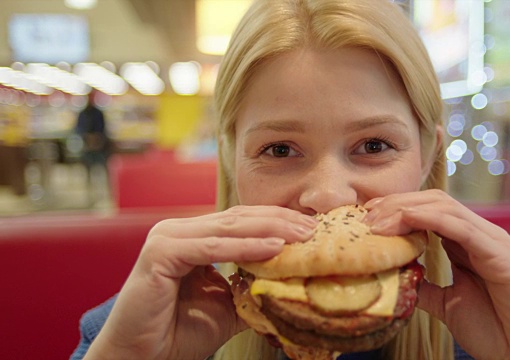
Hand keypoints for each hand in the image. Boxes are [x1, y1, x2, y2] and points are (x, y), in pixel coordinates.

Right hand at [84, 206, 316, 359]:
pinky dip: (245, 248)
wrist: (140, 357)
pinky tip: (274, 247)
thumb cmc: (178, 333)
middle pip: (239, 218)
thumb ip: (251, 288)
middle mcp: (179, 230)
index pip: (242, 221)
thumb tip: (289, 282)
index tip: (312, 229)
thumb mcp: (227, 306)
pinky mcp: (161, 252)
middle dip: (280, 221)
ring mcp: (168, 237)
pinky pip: (213, 247)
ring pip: (229, 228)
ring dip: (270, 229)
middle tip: (315, 228)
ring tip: (303, 235)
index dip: (277, 222)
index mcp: (193, 237)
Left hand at [363, 190, 509, 359]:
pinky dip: (429, 220)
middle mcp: (481, 235)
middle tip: (364, 215)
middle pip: (433, 202)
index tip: (365, 220)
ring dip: (405, 209)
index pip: (429, 212)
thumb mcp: (448, 304)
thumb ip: (424, 287)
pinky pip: (461, 227)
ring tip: (376, 221)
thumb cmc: (499, 331)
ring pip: (444, 207)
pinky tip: (404, 221)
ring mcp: (493, 241)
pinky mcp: (501, 253)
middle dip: (396, 203)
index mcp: (469, 244)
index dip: (396, 210)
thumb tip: (394, 276)